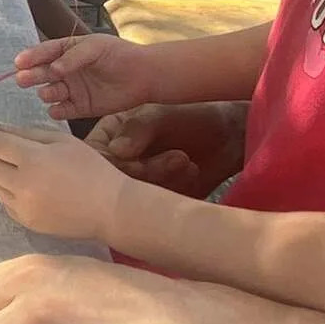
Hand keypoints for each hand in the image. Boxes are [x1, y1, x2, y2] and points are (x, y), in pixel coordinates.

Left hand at [0, 125, 125, 242]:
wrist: (109, 208)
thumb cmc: (91, 169)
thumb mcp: (63, 140)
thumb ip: (29, 133)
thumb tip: (3, 132)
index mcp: (32, 159)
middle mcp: (21, 184)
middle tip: (0, 148)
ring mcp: (22, 206)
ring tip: (15, 167)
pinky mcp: (26, 222)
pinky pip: (5, 202)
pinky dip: (8, 191)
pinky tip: (24, 186)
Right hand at [14, 34, 148, 120]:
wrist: (142, 76)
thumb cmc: (118, 55)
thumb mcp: (94, 48)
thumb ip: (73, 57)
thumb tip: (53, 68)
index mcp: (67, 51)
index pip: (44, 53)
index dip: (31, 57)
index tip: (19, 62)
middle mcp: (65, 71)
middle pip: (42, 74)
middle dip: (32, 76)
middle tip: (23, 79)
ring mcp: (72, 90)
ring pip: (50, 93)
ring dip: (46, 93)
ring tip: (51, 92)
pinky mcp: (80, 108)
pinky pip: (62, 111)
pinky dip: (57, 111)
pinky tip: (57, 109)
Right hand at [89, 100, 247, 196]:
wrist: (230, 136)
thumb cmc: (193, 116)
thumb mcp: (162, 114)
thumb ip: (138, 128)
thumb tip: (116, 151)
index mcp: (110, 135)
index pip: (95, 157)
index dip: (111, 164)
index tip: (136, 161)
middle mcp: (119, 161)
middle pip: (112, 181)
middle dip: (145, 173)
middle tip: (177, 157)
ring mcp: (137, 184)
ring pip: (133, 197)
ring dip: (162, 180)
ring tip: (186, 161)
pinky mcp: (156, 202)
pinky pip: (154, 208)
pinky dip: (174, 191)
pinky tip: (192, 172)